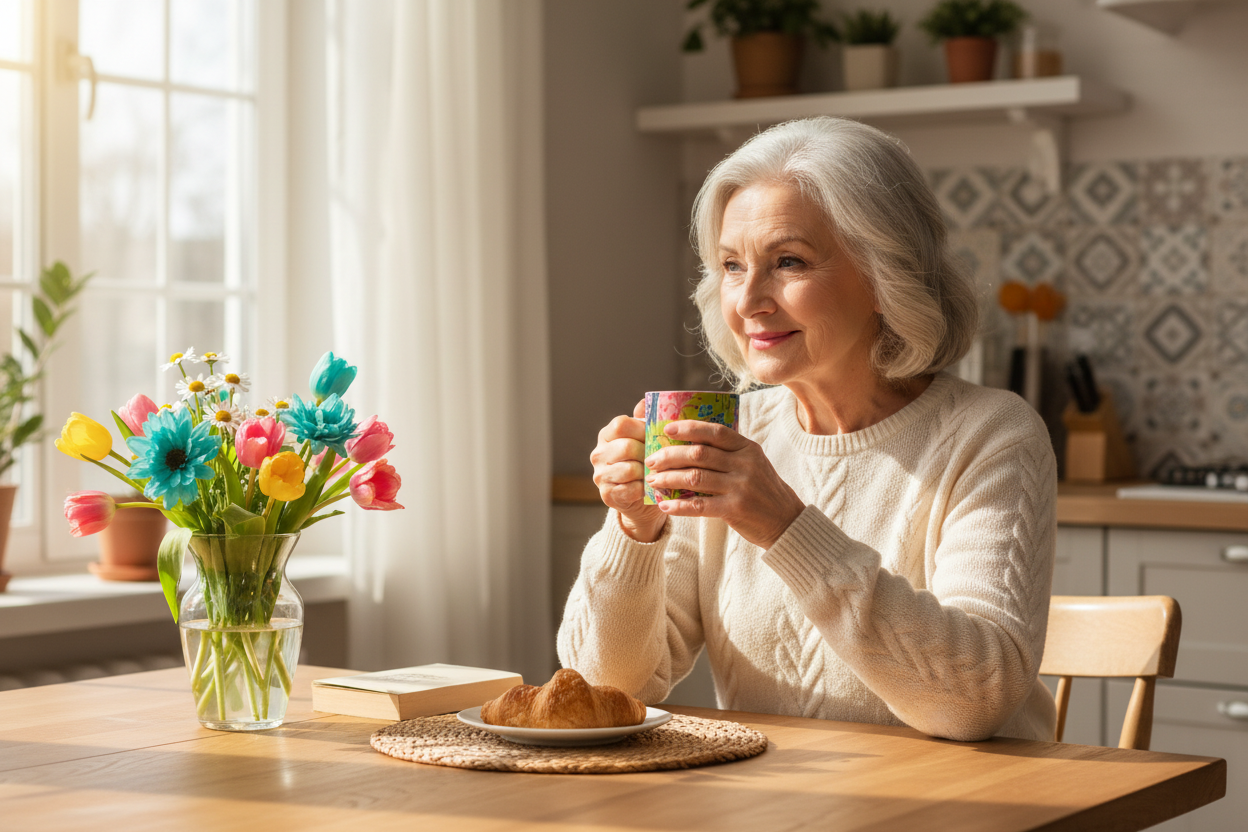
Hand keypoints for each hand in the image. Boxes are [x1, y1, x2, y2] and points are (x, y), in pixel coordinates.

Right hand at [589, 399, 665, 542]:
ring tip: (657, 473)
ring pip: (630, 469)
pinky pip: (631, 489)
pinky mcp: (607, 495)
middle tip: (661, 458)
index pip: (621, 424)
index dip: (641, 429)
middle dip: (648, 453)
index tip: (656, 437)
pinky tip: (650, 487)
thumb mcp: (646, 440)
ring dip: (648, 472)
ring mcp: (600, 475)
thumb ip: (645, 421)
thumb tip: (645, 401)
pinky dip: (645, 488)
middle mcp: (599, 454)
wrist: (642, 500)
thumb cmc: (646, 464)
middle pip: (626, 447)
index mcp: (607, 435)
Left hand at [644, 420, 804, 549]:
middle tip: (651, 460)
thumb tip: (691, 443)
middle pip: (698, 453)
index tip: (667, 429)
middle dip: (670, 455)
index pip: (714, 431)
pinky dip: (678, 505)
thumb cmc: (763, 491)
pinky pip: (699, 505)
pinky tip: (664, 504)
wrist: (786, 521)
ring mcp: (740, 486)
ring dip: (668, 478)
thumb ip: (730, 453)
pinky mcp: (734, 509)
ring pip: (694, 477)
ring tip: (653, 480)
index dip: (688, 428)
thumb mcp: (754, 463)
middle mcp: (744, 464)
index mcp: (748, 448)